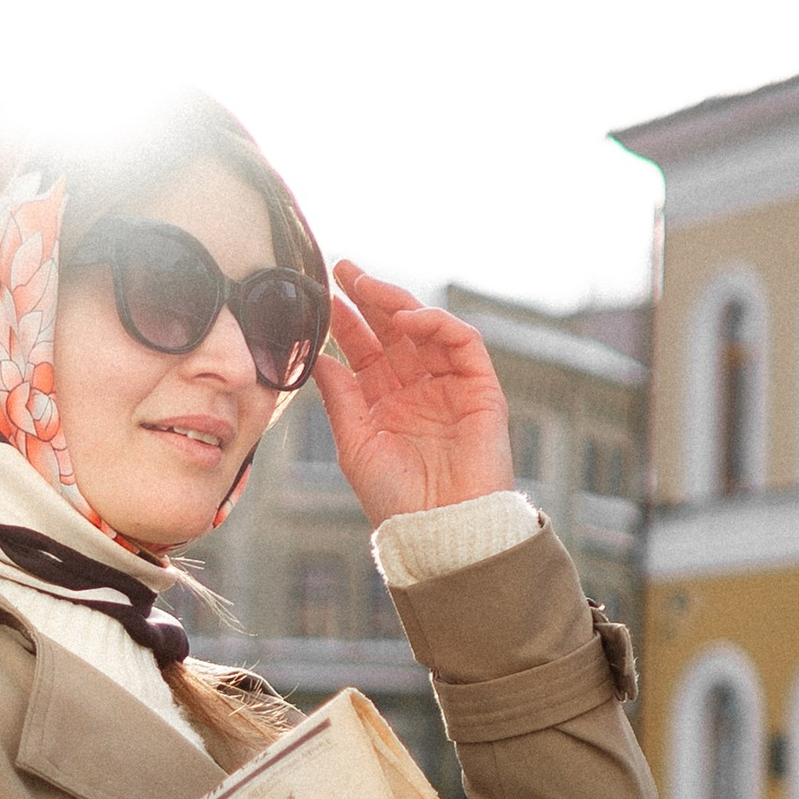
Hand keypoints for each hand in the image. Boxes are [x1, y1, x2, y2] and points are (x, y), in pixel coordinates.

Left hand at [312, 262, 515, 525]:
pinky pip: (463, 343)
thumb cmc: (396, 500)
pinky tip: (408, 319)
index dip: (346, 321)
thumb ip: (340, 397)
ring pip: (426, 329)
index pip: (365, 350)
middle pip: (393, 331)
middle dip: (369, 297)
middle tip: (343, 268)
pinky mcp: (481, 389)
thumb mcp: (355, 443)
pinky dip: (437, 324)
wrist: (440, 529)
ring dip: (397, 303)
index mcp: (386, 403)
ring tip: (366, 286)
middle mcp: (418, 390)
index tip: (322, 294)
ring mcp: (450, 386)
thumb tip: (317, 355)